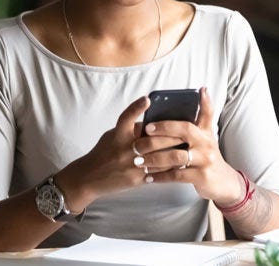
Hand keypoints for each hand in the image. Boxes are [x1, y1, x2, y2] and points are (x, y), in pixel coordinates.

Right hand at [55, 96, 180, 210]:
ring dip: (175, 153)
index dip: (136, 108)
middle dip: (172, 136)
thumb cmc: (103, 153)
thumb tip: (152, 122)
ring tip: (189, 148)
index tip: (147, 99)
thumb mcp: (112, 136)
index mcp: (117, 135)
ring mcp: (130, 165)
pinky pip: (157, 173)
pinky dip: (170, 168)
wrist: (89, 178)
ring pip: (159, 158)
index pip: (126, 117)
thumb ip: (130, 129)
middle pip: (153, 140)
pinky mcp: (135, 180)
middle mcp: (123, 149)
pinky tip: (180, 164)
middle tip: (188, 131)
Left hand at [137, 87, 243, 204]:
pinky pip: (176, 175)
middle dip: (163, 128)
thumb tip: (202, 90)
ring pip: (176, 156)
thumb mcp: (207, 136)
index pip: (205, 112)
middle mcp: (207, 143)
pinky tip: (149, 177)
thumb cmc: (207, 155)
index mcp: (205, 132)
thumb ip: (202, 117)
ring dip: (155, 158)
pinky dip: (161, 176)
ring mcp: (205, 160)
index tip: (193, 92)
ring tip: (139, 159)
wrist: (223, 181)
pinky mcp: (201, 176)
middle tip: (145, 129)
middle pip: (185, 130)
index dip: (200, 102)